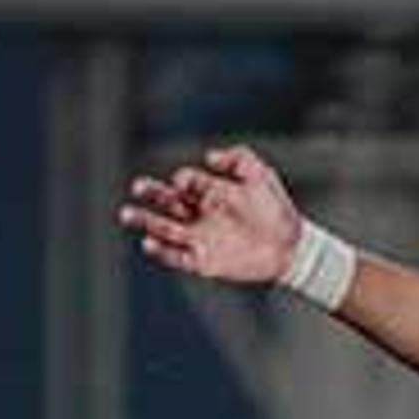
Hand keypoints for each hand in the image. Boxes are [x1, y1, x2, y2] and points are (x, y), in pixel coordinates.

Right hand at [119, 145, 303, 286]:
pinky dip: (162, 252)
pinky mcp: (205, 262)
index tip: (186, 182)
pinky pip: (177, 257)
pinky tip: (149, 243)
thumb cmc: (277, 209)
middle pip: (165, 202)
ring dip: (144, 222)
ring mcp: (200, 239)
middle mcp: (199, 214)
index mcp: (208, 192)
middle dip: (150, 194)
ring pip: (163, 230)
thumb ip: (239, 158)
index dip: (183, 181)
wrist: (292, 245)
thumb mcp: (261, 176)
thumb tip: (208, 156)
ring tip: (126, 213)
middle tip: (138, 187)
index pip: (185, 182)